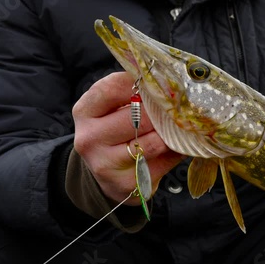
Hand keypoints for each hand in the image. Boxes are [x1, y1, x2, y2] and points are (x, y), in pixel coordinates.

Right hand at [73, 72, 184, 205]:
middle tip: (177, 107)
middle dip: (161, 111)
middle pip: (137, 117)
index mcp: (85, 111)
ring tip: (180, 125)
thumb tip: (167, 80)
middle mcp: (89, 138)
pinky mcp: (126, 183)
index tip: (159, 84)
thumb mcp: (112, 108)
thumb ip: (132, 92)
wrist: (108, 174)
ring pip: (153, 142)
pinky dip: (176, 151)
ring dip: (171, 132)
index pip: (112, 89)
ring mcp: (106, 164)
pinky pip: (164, 161)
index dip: (140, 83)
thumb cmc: (115, 131)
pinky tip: (177, 145)